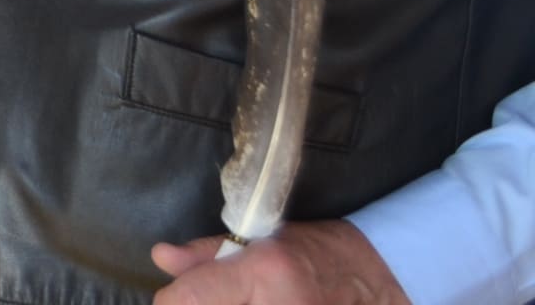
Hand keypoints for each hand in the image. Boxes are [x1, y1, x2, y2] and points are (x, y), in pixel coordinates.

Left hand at [151, 221, 408, 304]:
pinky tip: (254, 303)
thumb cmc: (316, 254)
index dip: (172, 301)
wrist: (377, 281)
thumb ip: (207, 254)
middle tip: (207, 297)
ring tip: (235, 298)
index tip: (173, 298)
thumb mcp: (260, 240)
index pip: (190, 299)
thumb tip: (161, 257)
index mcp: (264, 274)